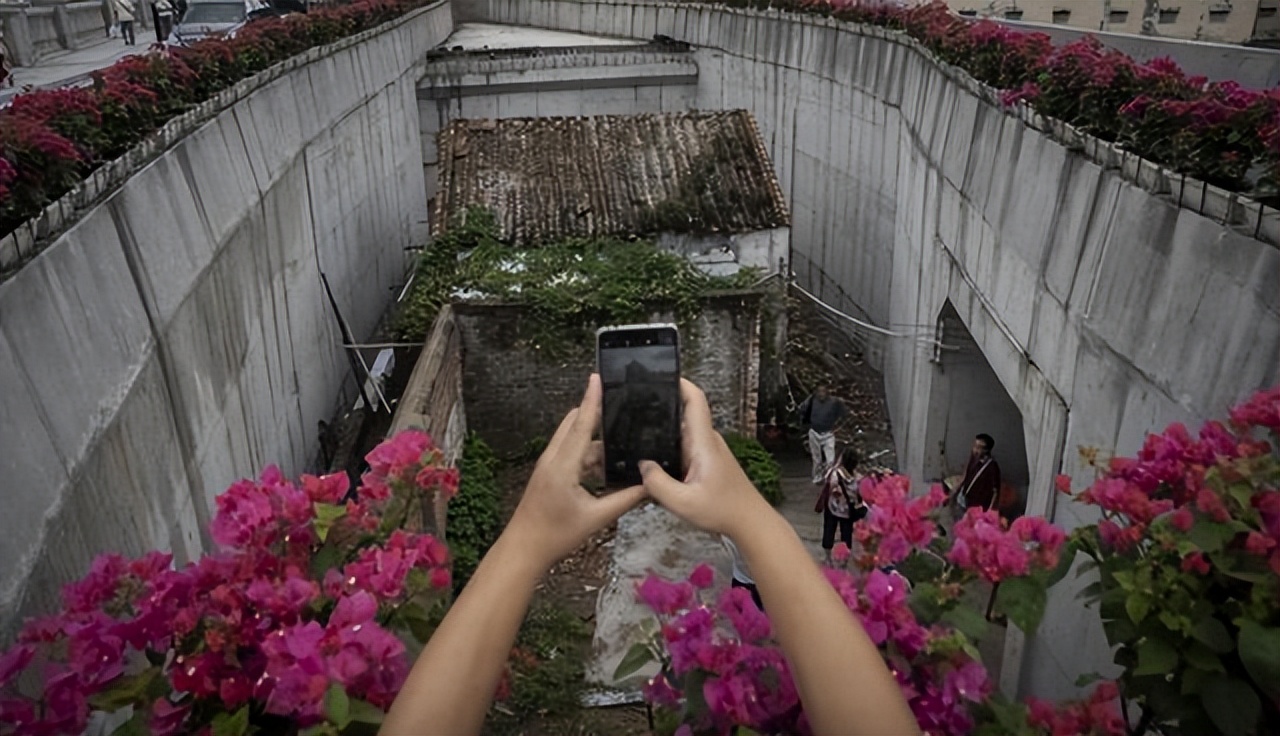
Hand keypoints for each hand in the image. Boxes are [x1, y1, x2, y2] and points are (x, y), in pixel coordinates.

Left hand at [506, 374, 646, 570]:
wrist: (524, 548)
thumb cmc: (555, 535)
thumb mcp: (596, 518)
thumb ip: (625, 499)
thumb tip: (650, 486)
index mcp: (563, 465)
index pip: (581, 424)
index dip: (592, 400)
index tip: (597, 378)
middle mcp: (553, 459)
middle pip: (574, 424)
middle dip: (595, 414)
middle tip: (620, 405)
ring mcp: (548, 465)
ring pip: (573, 440)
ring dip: (595, 440)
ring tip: (622, 441)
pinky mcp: (549, 473)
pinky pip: (570, 454)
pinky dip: (588, 455)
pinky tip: (607, 466)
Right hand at [639, 379, 771, 537]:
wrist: (750, 523)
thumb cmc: (723, 511)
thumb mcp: (683, 503)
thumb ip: (657, 484)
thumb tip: (642, 465)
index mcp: (703, 442)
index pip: (695, 401)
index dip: (680, 383)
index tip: (660, 374)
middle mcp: (707, 441)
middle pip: (683, 413)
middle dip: (661, 406)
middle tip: (632, 405)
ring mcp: (708, 451)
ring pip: (682, 432)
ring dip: (663, 430)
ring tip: (635, 431)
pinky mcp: (707, 463)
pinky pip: (684, 447)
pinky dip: (669, 448)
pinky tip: (653, 458)